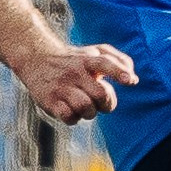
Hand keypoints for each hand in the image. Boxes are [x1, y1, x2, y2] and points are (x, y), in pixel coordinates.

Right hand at [16, 43, 137, 124]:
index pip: (105, 63)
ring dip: (90, 112)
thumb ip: (119, 61)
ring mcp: (61, 87)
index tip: (130, 81)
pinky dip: (74, 118)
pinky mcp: (49, 101)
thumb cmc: (75, 60)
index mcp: (87, 59)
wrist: (36, 59)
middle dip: (107, 103)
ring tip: (84, 105)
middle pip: (101, 94)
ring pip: (86, 108)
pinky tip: (70, 110)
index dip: (119, 72)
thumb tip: (134, 80)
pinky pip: (69, 117)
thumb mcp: (95, 52)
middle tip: (100, 101)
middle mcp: (74, 72)